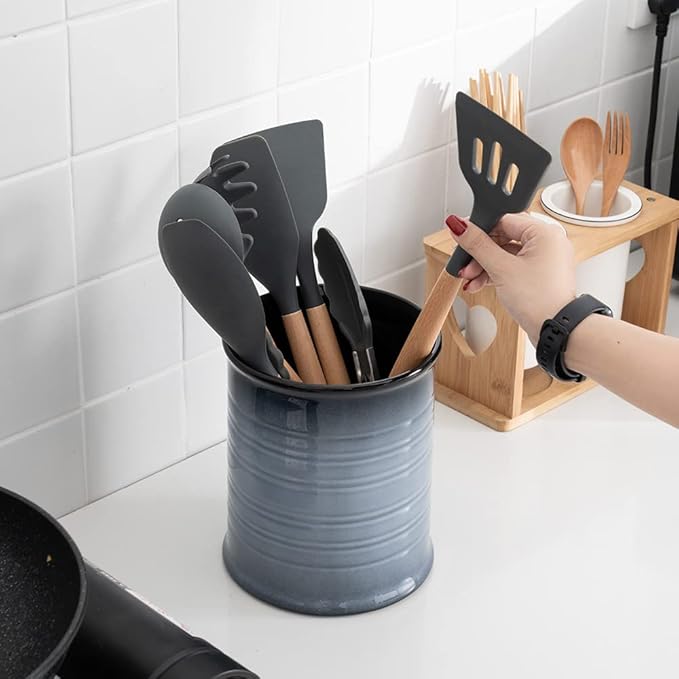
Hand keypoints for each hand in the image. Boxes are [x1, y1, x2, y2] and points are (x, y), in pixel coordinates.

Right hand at [446, 213, 576, 344]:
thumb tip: (458, 226)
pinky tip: (479, 284)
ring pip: (505, 254)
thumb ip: (477, 244)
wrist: (555, 330)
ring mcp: (544, 259)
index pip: (504, 220)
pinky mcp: (539, 274)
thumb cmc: (540, 300)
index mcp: (544, 232)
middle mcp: (547, 242)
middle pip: (503, 238)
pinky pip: (513, 266)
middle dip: (480, 254)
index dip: (480, 230)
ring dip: (484, 267)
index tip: (462, 237)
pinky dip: (496, 274)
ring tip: (469, 280)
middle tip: (464, 265)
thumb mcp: (501, 268)